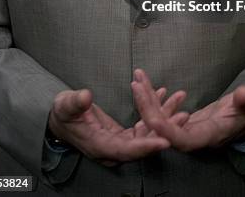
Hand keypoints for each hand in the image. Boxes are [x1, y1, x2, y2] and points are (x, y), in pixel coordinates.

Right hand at [49, 85, 187, 165]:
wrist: (60, 118)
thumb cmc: (62, 112)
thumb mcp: (65, 105)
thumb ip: (75, 102)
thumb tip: (85, 97)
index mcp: (100, 146)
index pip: (127, 150)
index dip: (146, 146)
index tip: (165, 140)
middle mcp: (112, 148)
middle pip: (143, 144)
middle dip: (164, 130)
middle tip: (184, 115)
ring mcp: (119, 142)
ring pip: (146, 133)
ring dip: (164, 117)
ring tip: (180, 99)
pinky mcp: (122, 135)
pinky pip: (143, 125)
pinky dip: (154, 111)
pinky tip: (164, 93)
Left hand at [132, 69, 244, 151]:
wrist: (239, 117)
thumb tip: (244, 93)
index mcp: (208, 136)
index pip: (185, 140)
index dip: (169, 132)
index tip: (153, 119)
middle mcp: (191, 136)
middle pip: (164, 129)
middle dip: (148, 109)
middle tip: (136, 86)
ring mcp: (183, 128)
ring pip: (159, 118)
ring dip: (146, 99)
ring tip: (137, 78)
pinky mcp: (178, 120)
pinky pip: (161, 111)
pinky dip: (152, 96)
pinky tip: (143, 81)